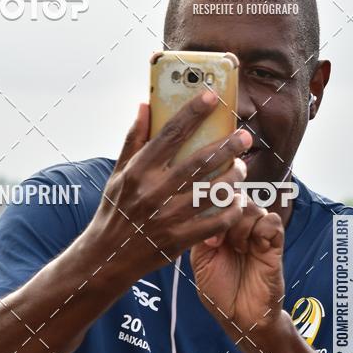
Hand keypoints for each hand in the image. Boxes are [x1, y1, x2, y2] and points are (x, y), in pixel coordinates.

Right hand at [86, 90, 252, 284]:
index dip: (192, 112)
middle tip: (245, 136)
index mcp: (139, 171)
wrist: (108, 257)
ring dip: (233, 177)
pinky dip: (231, 210)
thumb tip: (145, 105)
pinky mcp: (178, 240)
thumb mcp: (118, 174)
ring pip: (212, 191)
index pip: (170, 134)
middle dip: (227, 146)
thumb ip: (133, 139)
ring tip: (242, 167)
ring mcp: (167, 217)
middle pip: (199, 161)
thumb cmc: (115, 211)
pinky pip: (215, 222)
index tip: (212, 96)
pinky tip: (238, 201)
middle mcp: (153, 191)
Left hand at [190, 197, 284, 339]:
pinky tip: (254, 248)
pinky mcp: (275, 246)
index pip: (218, 201)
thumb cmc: (220, 293)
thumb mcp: (201, 262)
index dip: (211, 209)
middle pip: (236, 198)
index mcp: (219, 231)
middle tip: (219, 242)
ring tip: (238, 248)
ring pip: (254, 207)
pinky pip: (273, 222)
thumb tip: (212, 216)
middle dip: (226, 215)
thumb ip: (202, 235)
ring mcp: (257, 236)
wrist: (242, 318)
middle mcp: (238, 230)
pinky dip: (262, 229)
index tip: (206, 234)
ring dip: (242, 225)